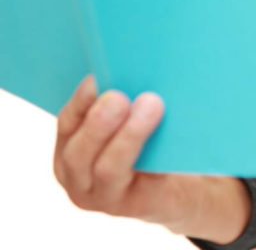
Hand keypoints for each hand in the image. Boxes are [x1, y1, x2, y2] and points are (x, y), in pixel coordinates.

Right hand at [53, 75, 250, 243]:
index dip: (80, 101)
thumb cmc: (150, 144)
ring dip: (130, 135)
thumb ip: (126, 100)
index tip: (96, 77)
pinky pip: (142, 183)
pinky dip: (155, 158)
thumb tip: (136, 59)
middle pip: (79, 151)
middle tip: (118, 96)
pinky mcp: (135, 206)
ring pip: (109, 168)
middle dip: (98, 121)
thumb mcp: (130, 119)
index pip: (67, 122)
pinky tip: (171, 135)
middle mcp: (78, 177)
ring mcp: (104, 196)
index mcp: (70, 148)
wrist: (177, 188)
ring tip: (152, 104)